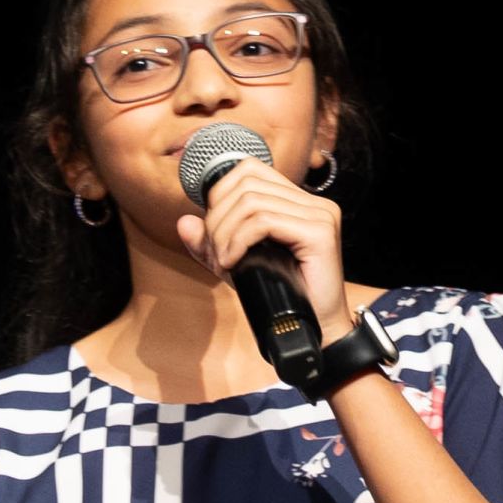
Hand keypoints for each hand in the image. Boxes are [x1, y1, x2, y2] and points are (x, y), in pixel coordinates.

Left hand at [178, 154, 344, 316]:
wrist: (314, 332)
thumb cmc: (281, 299)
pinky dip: (238, 241)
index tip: (213, 232)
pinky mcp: (319, 232)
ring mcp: (319, 214)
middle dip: (218, 218)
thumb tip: (184, 221)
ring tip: (222, 262)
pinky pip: (264, 222)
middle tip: (214, 253)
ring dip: (225, 233)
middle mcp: (313, 202)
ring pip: (252, 202)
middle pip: (247, 184)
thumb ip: (211, 243)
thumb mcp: (237, 265)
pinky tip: (232, 263)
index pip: (250, 170)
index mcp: (298, 201)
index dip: (220, 194)